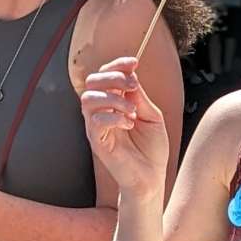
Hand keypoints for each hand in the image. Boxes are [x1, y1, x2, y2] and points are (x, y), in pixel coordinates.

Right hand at [80, 57, 168, 199]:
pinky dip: (113, 116)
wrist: (152, 177)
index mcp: (114, 102)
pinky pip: (94, 121)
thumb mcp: (152, 115)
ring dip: (113, 98)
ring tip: (132, 110)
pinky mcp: (96, 141)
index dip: (117, 64)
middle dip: (113, 77)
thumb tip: (131, 76)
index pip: (105, 75)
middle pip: (92, 81)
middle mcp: (102, 111)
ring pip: (89, 98)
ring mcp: (97, 126)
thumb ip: (139, 97)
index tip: (134, 63)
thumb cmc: (152, 148)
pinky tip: (129, 123)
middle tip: (133, 85)